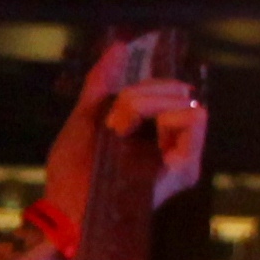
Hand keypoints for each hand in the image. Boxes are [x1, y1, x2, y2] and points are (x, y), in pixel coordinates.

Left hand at [33, 41, 208, 250]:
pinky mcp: (184, 168)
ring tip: (120, 130)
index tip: (114, 111)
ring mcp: (180, 159)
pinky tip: (132, 134)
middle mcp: (172, 147)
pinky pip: (194, 118)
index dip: (142, 87)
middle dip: (140, 94)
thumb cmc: (70, 174)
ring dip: (145, 104)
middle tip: (114, 123)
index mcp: (153, 135)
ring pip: (184, 101)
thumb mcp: (84, 117)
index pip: (168, 91)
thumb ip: (101, 82)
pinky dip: (161, 115)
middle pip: (175, 91)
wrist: (65, 212)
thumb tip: (119, 46)